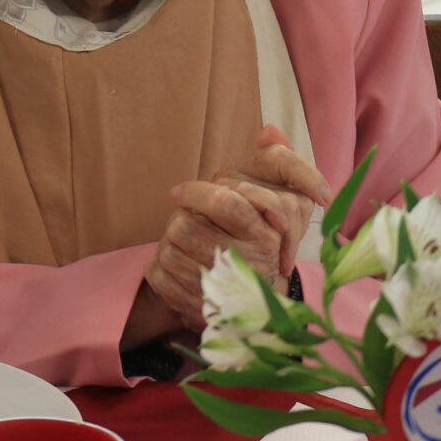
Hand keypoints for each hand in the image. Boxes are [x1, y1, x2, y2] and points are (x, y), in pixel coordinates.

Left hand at [139, 126, 331, 327]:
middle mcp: (242, 264)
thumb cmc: (264, 238)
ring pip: (169, 252)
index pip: (226, 204)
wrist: (258, 304)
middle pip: (187, 228)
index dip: (197, 194)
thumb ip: (281, 162)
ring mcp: (216, 290)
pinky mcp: (194, 308)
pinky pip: (159, 277)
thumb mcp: (282, 197)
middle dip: (180, 220)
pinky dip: (158, 269)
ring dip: (168, 244)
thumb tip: (270, 131)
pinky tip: (173, 267)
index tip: (177, 191)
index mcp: (263, 235)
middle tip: (182, 220)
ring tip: (182, 245)